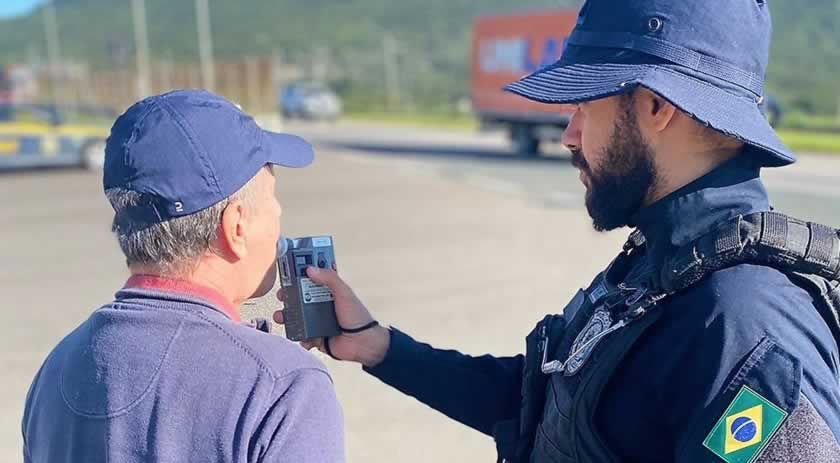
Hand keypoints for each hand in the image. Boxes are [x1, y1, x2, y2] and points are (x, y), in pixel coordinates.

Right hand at [273, 267, 389, 367]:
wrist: (362, 343)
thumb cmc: (357, 316)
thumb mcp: (344, 293)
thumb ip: (330, 278)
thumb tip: (310, 269)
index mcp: (328, 293)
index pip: (311, 281)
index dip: (300, 276)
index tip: (288, 271)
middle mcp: (321, 306)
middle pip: (299, 299)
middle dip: (288, 297)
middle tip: (281, 295)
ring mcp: (317, 322)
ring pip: (296, 317)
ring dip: (287, 317)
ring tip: (281, 317)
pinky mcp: (316, 338)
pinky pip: (302, 336)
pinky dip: (299, 337)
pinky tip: (303, 337)